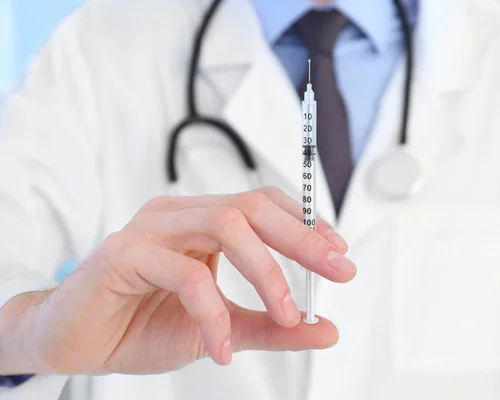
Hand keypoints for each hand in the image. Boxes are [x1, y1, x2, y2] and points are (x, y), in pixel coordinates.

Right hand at [0, 187, 354, 374]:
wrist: (73, 343)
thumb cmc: (141, 325)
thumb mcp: (220, 328)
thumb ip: (270, 326)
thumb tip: (327, 329)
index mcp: (201, 221)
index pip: (263, 205)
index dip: (305, 224)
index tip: (339, 253)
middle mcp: (179, 215)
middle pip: (252, 207)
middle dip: (302, 239)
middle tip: (338, 271)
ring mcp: (151, 229)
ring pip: (226, 226)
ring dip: (267, 272)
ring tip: (289, 316)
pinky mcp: (124, 253)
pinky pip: (185, 274)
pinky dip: (213, 313)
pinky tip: (222, 349)